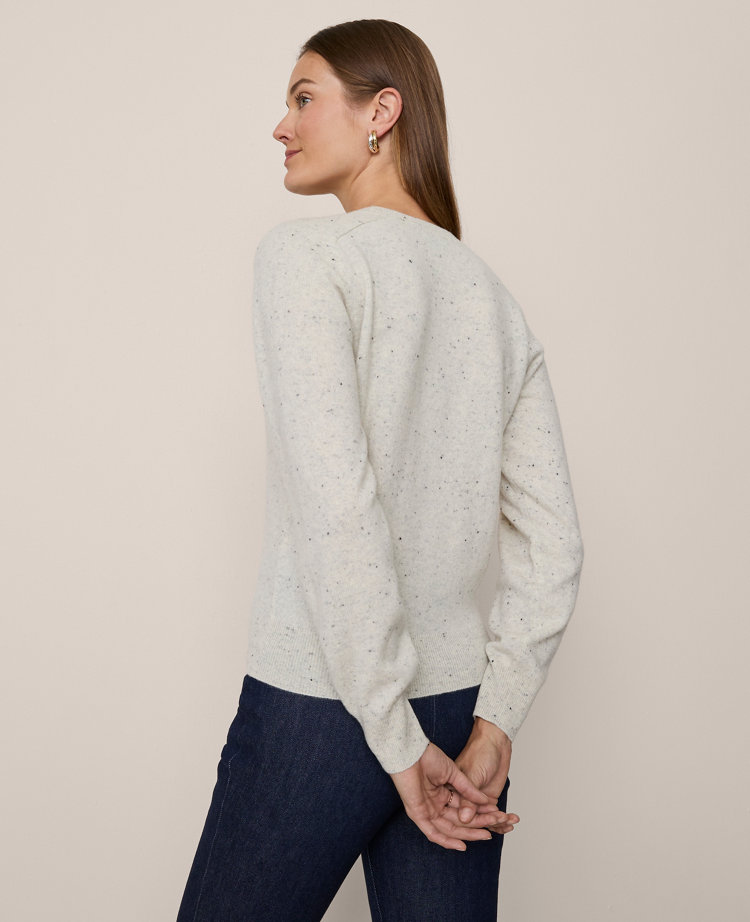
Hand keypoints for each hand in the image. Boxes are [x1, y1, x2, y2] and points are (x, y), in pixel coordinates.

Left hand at [389, 741, 515, 849]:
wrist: (412, 751)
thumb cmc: (428, 756)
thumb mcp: (453, 773)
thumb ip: (468, 789)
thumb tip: (485, 801)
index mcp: (442, 793)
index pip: (464, 808)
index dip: (480, 813)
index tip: (497, 815)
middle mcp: (435, 804)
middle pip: (459, 821)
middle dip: (478, 825)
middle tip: (494, 827)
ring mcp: (426, 810)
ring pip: (449, 828)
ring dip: (468, 833)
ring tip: (486, 835)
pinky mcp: (417, 814)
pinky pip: (432, 832)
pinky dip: (446, 841)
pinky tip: (462, 845)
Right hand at [452, 717, 518, 834]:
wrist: (496, 742)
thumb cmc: (480, 752)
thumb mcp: (474, 775)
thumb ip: (469, 798)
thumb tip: (464, 819)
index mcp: (454, 792)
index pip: (459, 816)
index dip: (472, 824)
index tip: (485, 826)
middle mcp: (464, 799)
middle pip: (473, 821)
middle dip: (488, 823)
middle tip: (500, 818)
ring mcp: (477, 801)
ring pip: (485, 821)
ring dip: (498, 823)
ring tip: (509, 819)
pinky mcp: (488, 801)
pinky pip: (494, 816)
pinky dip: (503, 821)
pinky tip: (512, 821)